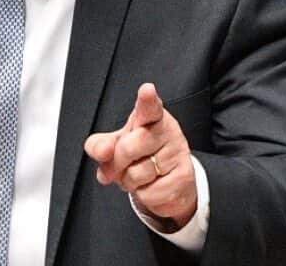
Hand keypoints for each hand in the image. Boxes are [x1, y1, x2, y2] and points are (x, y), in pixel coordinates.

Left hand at [83, 82, 197, 225]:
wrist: (169, 182)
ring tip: (138, 175)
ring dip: (130, 181)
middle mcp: (167, 130)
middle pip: (129, 147)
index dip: (147, 100)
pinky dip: (144, 195)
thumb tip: (101, 151)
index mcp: (149, 116)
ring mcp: (178, 152)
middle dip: (117, 162)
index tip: (146, 90)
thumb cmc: (140, 155)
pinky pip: (149, 192)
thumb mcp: (115, 146)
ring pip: (138, 173)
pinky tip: (152, 185)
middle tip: (120, 164)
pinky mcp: (184, 176)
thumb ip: (100, 145)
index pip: (149, 107)